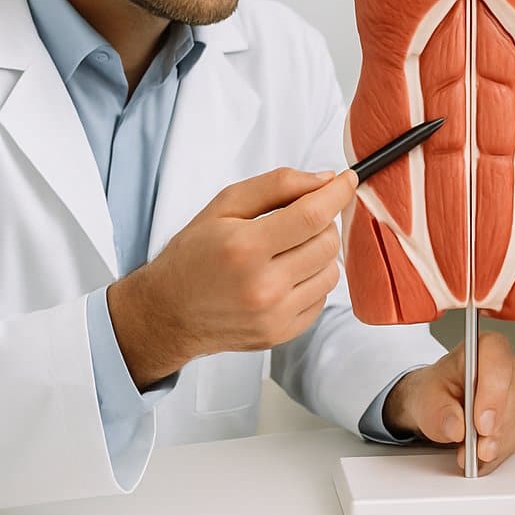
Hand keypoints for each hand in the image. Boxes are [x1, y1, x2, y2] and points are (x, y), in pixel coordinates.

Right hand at [108, 168, 356, 386]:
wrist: (168, 313)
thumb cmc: (193, 255)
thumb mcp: (224, 205)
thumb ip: (276, 186)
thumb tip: (323, 180)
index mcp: (245, 247)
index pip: (312, 215)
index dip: (337, 193)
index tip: (346, 181)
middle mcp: (263, 286)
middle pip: (327, 242)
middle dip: (323, 221)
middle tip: (301, 218)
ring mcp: (275, 315)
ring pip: (332, 271)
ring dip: (320, 252)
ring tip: (290, 248)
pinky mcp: (281, 334)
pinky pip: (322, 298)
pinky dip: (313, 280)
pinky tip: (287, 274)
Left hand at [382, 331, 514, 474]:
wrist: (441, 404)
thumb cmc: (437, 391)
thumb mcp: (426, 398)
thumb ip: (438, 411)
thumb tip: (456, 426)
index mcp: (483, 347)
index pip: (497, 359)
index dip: (493, 392)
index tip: (481, 424)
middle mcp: (507, 364)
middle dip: (497, 426)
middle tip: (478, 449)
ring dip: (499, 442)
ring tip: (474, 455)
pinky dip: (503, 449)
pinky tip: (485, 455)